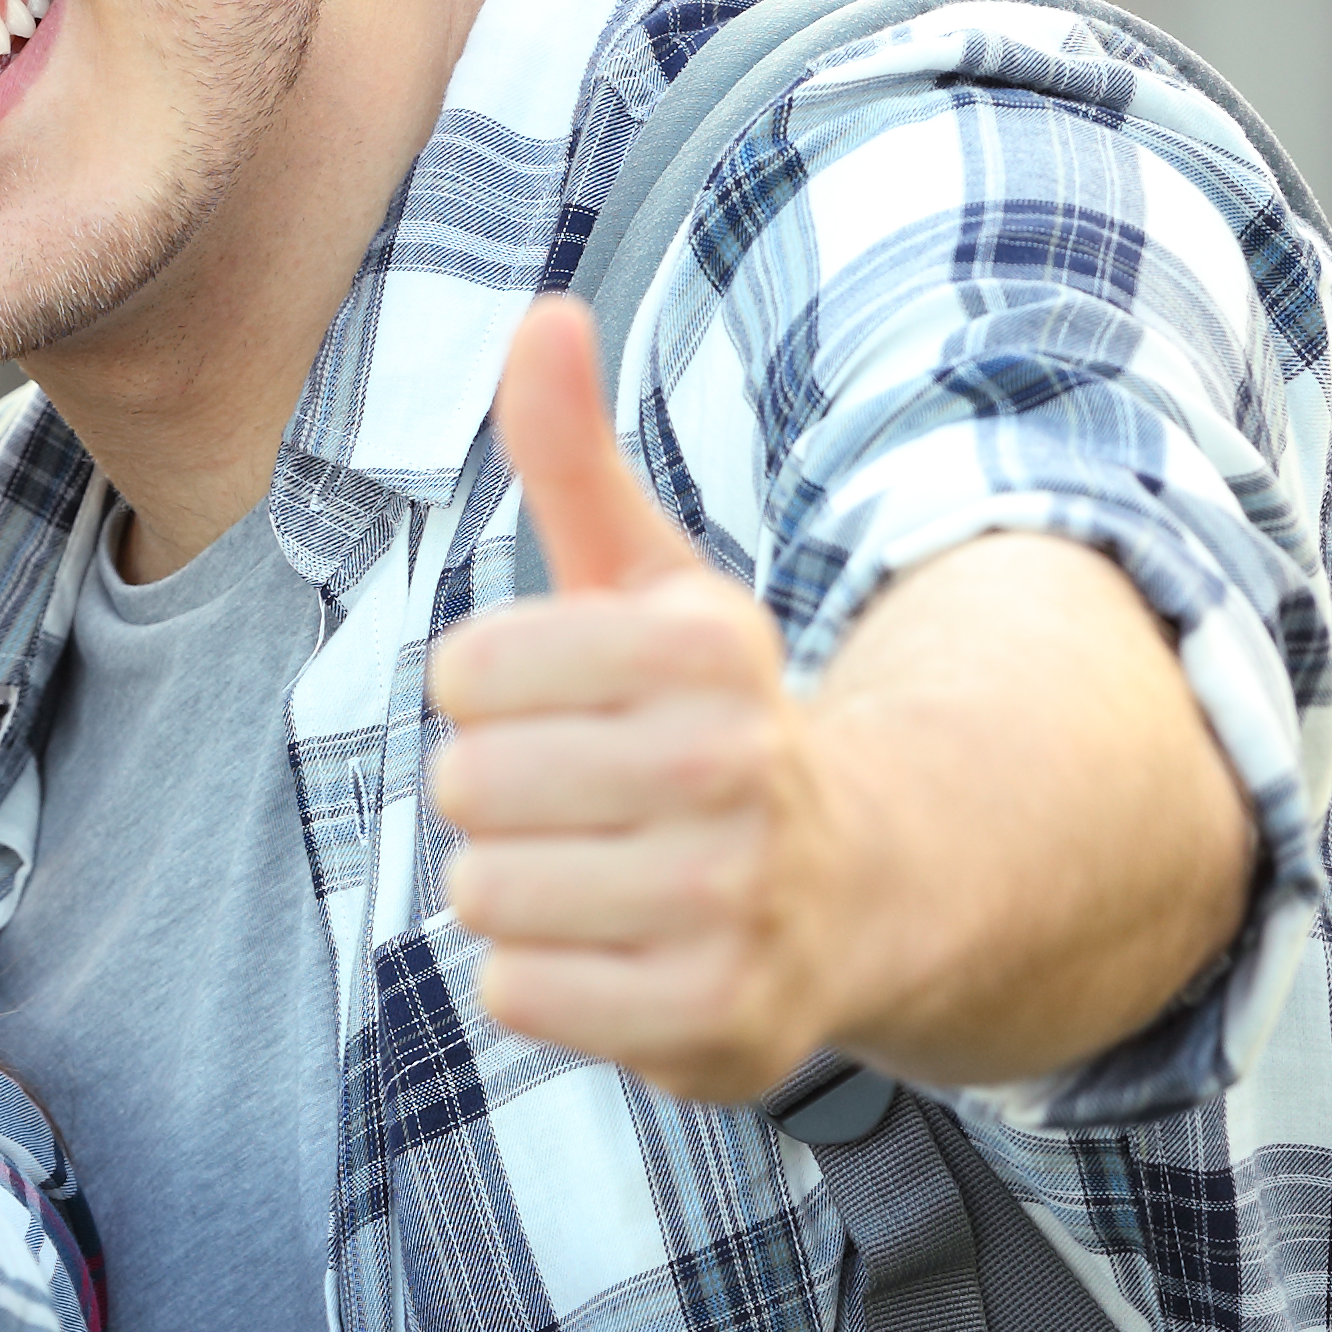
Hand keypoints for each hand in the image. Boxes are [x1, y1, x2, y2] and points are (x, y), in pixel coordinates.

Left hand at [424, 297, 853, 1103]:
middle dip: (501, 797)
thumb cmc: (707, 721)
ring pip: (484, 890)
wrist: (865, 886)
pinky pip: (518, 992)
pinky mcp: (720, 1019)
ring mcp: (734, 899)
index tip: (566, 704)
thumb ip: (572, 454)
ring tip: (608, 876)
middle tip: (591, 804)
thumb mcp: (649, 580)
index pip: (466, 667)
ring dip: (518, 890)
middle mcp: (734, 766)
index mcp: (708, 643)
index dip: (489, 692)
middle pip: (468, 783)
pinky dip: (545, 983)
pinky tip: (622, 954)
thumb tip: (540, 312)